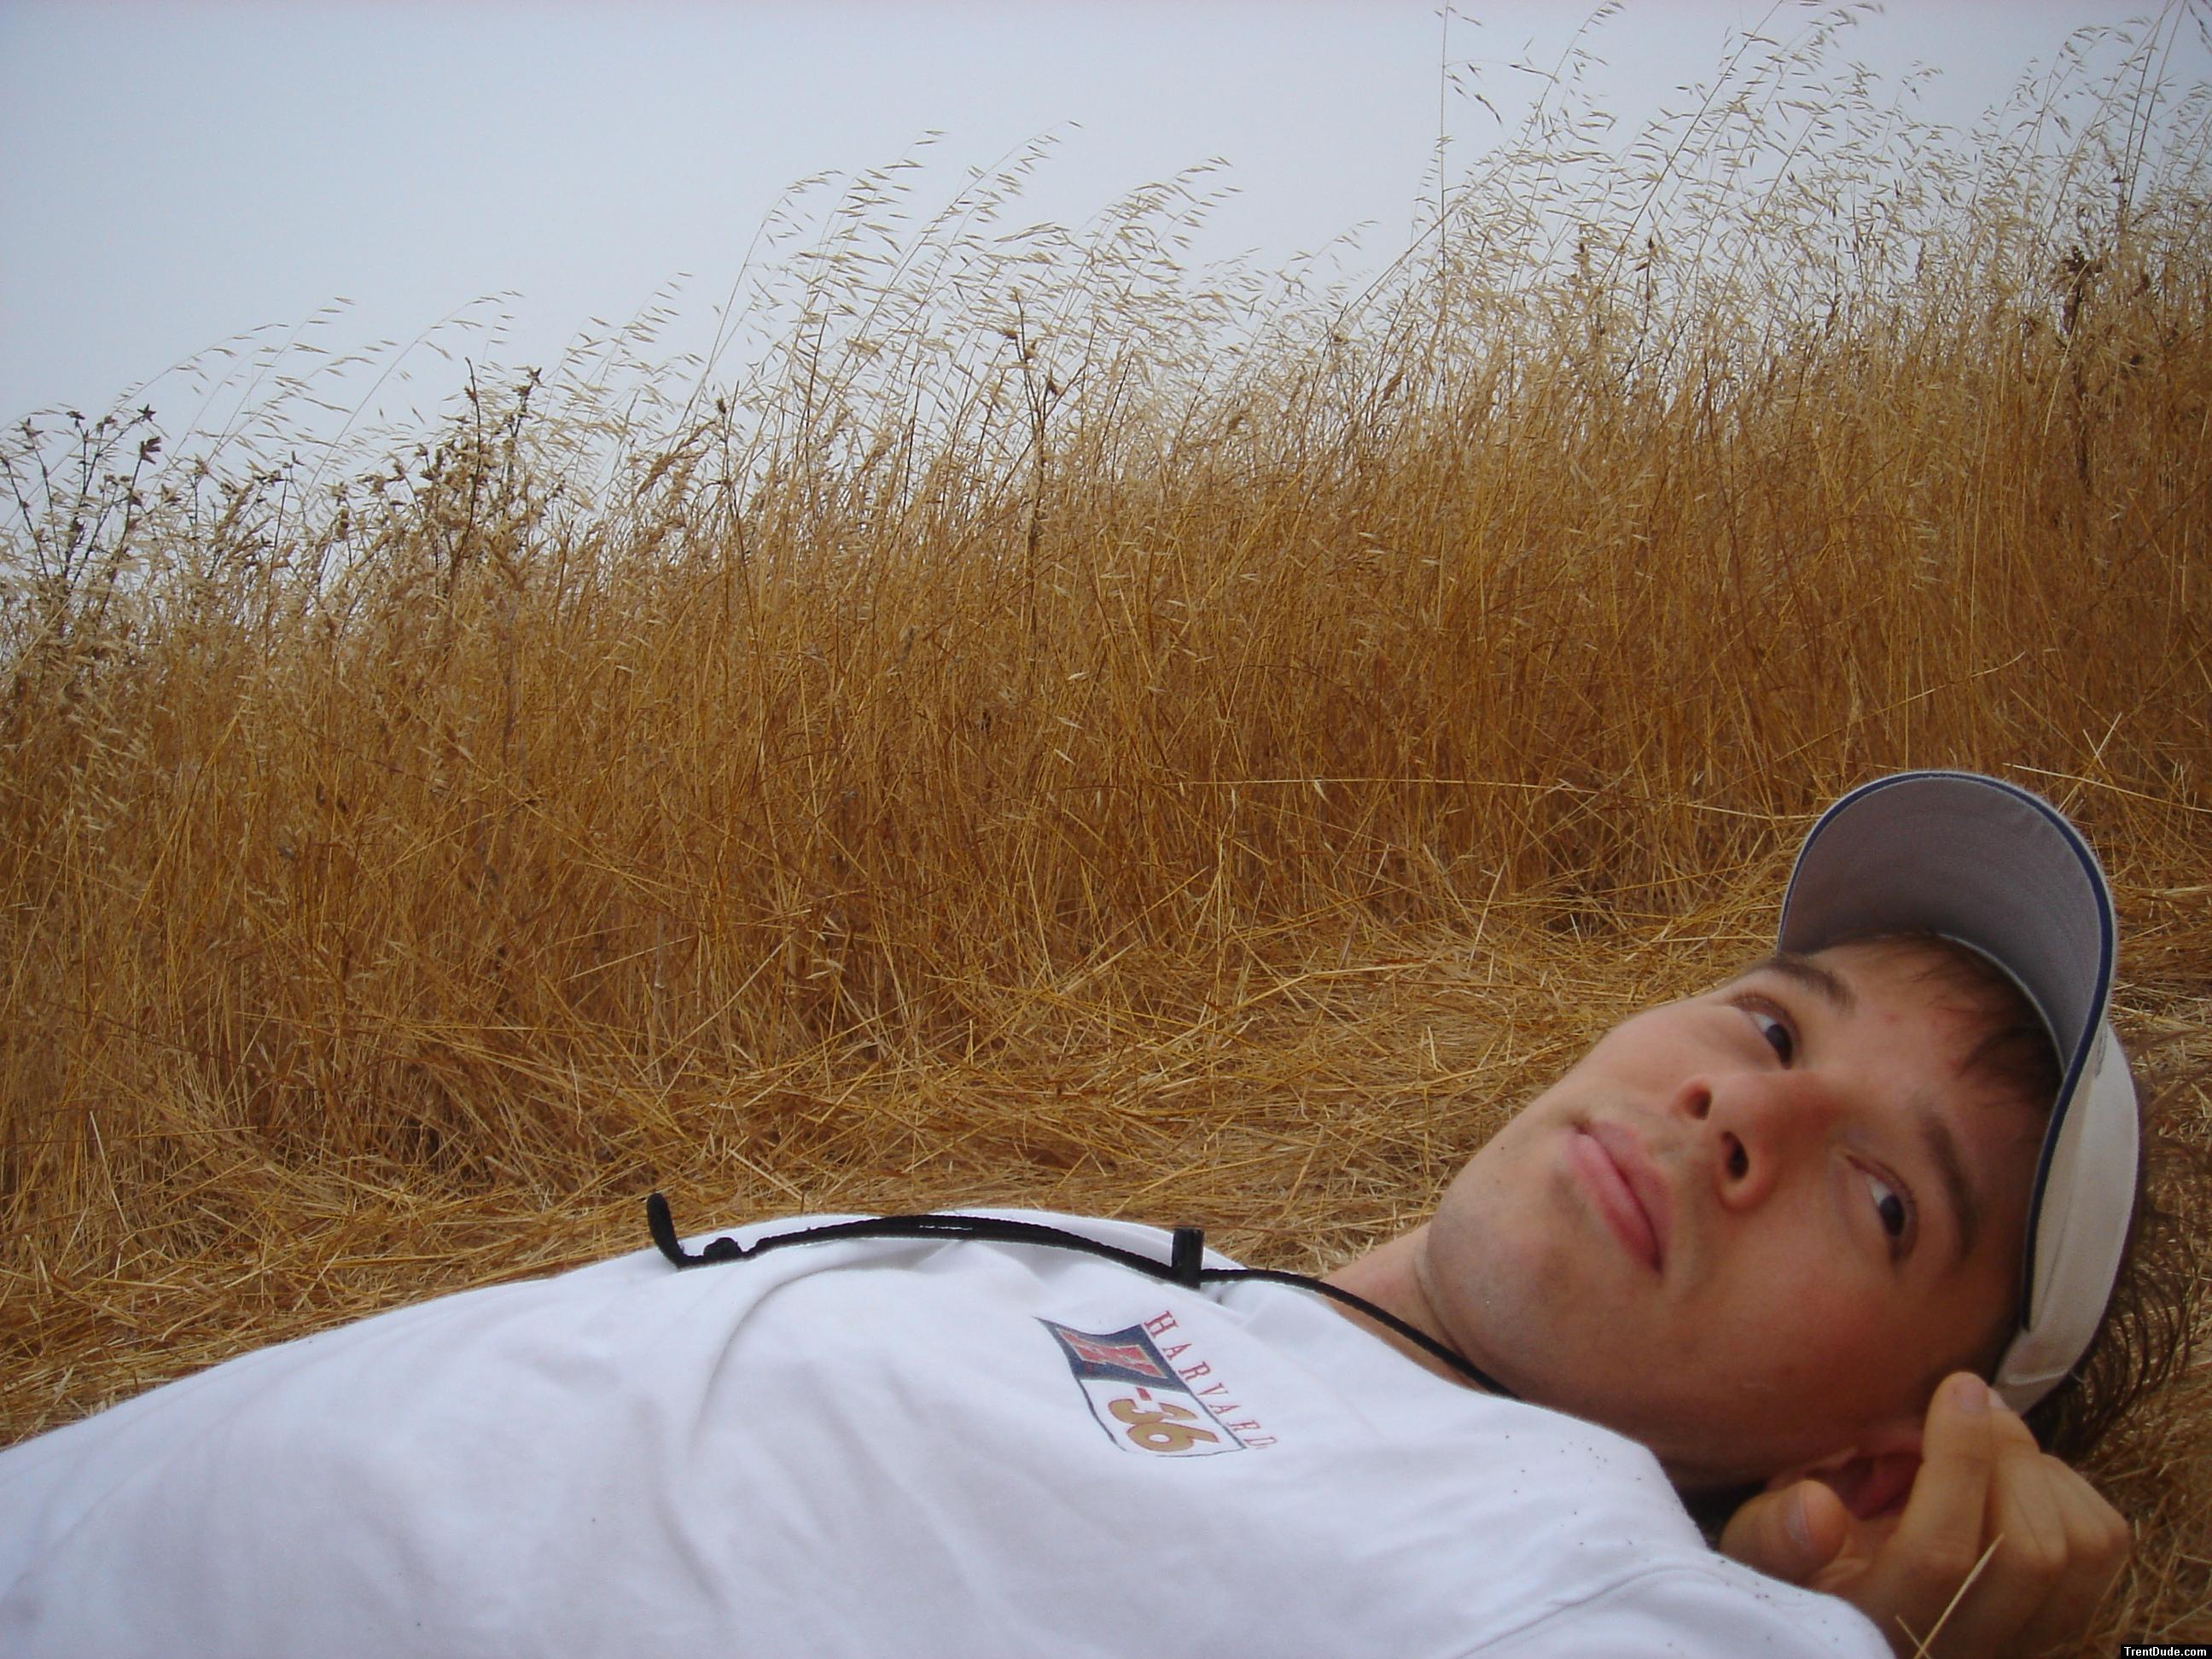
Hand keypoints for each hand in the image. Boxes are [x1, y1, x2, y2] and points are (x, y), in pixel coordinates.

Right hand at [1720, 1372, 2129, 1657]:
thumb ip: (1776, 1533)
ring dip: (2040, 1470)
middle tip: (1971, 1396)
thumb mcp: (1759, 1545)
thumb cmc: (1798, 1556)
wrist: (1849, 1597)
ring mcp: (2021, 1637)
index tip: (1955, 1387)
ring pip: (2076, 1551)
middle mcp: (1962, 1645)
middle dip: (2007, 1453)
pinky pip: (2102, 1547)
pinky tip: (2017, 1472)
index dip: (1959, 1462)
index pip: (1941, 1553)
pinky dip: (2070, 1489)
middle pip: (2026, 1552)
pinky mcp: (2059, 1618)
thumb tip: (1817, 1507)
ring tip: (1989, 1433)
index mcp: (1879, 1624)